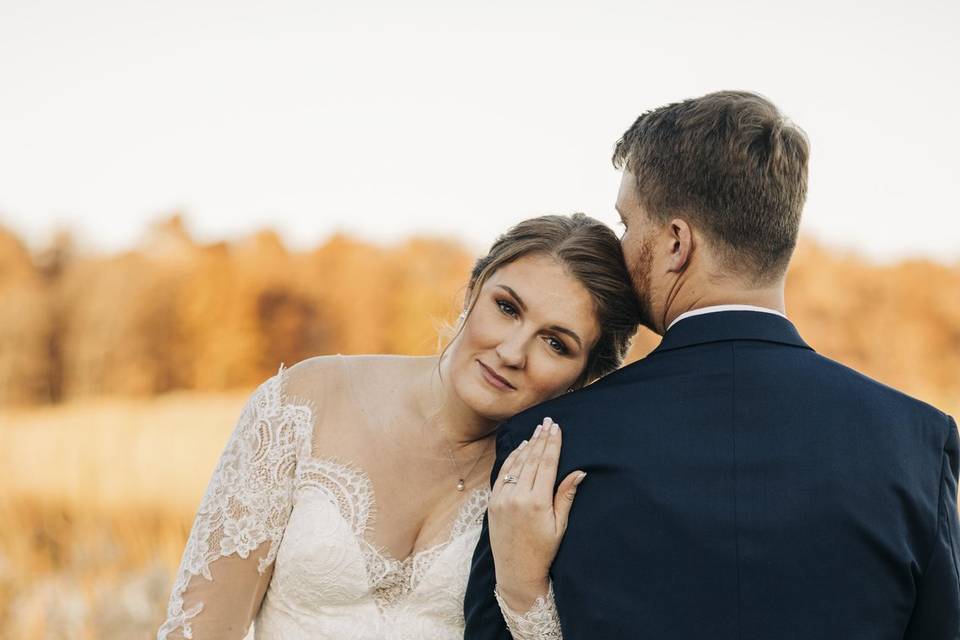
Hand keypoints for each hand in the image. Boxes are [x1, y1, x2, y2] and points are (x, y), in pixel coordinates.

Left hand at [488, 416, 585, 612]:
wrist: (516, 571)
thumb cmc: (544, 550)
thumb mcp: (560, 525)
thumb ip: (566, 495)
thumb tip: (580, 471)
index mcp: (537, 502)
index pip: (546, 464)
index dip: (552, 444)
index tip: (556, 428)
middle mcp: (517, 496)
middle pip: (532, 460)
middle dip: (541, 439)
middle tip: (548, 422)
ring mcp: (502, 498)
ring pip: (517, 464)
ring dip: (527, 445)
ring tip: (537, 431)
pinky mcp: (493, 501)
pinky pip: (504, 473)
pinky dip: (512, 459)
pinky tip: (521, 449)